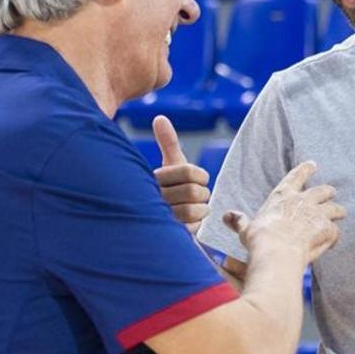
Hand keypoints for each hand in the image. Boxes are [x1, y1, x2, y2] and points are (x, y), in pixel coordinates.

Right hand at [152, 115, 208, 234]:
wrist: (155, 222)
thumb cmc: (168, 188)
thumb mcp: (170, 165)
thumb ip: (168, 142)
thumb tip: (159, 118)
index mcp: (155, 177)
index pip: (190, 171)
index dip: (199, 175)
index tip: (194, 179)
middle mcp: (153, 197)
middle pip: (194, 192)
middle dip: (201, 194)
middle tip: (193, 197)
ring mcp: (159, 217)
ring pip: (195, 210)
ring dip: (199, 210)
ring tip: (190, 209)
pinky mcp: (166, 235)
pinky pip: (193, 228)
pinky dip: (194, 225)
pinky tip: (185, 223)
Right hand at [223, 161, 344, 262]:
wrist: (277, 250)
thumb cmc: (259, 238)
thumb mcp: (246, 228)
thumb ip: (239, 221)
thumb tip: (226, 216)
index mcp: (283, 196)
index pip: (296, 176)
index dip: (305, 170)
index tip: (312, 164)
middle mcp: (303, 200)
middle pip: (321, 191)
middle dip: (327, 191)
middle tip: (331, 191)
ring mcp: (317, 214)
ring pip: (334, 208)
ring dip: (338, 211)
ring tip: (342, 213)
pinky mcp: (327, 229)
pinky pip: (335, 231)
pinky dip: (335, 236)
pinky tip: (333, 240)